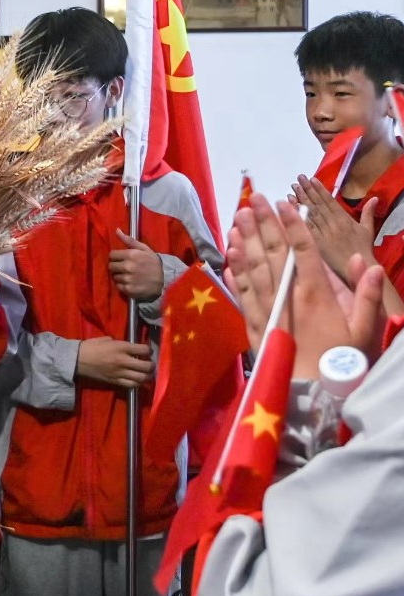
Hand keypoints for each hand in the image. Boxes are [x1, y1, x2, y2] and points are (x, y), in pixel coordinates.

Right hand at [75, 336, 152, 388]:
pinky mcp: (115, 381)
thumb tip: (130, 347)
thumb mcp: (108, 339)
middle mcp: (123, 361)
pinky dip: (137, 383)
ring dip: (147, 376)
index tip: (147, 351)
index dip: (149, 350)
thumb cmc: (91, 346)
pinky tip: (137, 380)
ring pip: (141, 378)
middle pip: (146, 366)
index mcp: (122, 347)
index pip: (144, 350)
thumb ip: (121, 343)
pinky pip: (131, 385)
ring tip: (146, 374)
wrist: (77, 360)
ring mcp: (120, 373)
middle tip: (150, 364)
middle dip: (151, 365)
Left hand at [109, 229, 163, 300]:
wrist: (165, 280)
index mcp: (131, 254)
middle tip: (124, 268)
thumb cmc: (153, 263)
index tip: (121, 259)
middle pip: (111, 266)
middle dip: (116, 266)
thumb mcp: (144, 249)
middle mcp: (127, 266)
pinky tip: (130, 282)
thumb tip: (116, 230)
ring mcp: (127, 279)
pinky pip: (118, 286)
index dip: (116, 257)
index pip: (112, 255)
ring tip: (128, 275)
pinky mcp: (128, 289)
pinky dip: (122, 284)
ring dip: (119, 276)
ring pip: (114, 276)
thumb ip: (129, 240)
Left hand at [224, 193, 384, 377]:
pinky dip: (234, 275)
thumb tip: (365, 264)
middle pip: (272, 254)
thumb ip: (367, 297)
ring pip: (252, 270)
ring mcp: (266, 310)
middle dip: (262, 225)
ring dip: (244, 243)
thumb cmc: (341, 362)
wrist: (308, 395)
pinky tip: (228, 259)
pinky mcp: (252, 325)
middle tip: (252, 200)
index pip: (301, 251)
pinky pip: (240, 295)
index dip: (291, 225)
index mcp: (315, 294)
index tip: (283, 203)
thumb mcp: (364, 332)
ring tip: (236, 220)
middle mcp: (287, 297)